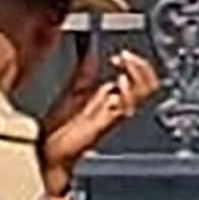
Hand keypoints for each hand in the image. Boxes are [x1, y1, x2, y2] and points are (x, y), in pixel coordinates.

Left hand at [41, 38, 160, 199]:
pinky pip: (127, 106)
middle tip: (126, 56)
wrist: (49, 153)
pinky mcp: (107, 123)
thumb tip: (89, 46)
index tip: (122, 54)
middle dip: (142, 66)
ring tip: (125, 62)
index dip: (137, 63)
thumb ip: (85, 68)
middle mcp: (118, 108)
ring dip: (137, 73)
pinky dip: (127, 91)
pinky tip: (118, 82)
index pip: (141, 79)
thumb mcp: (75, 88)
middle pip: (149, 85)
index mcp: (113, 98)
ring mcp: (114, 116)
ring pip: (144, 94)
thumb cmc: (61, 128)